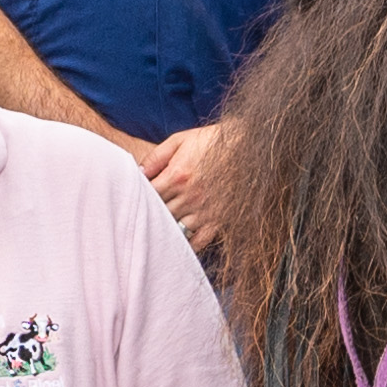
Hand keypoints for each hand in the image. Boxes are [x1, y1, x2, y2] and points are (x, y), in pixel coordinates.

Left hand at [145, 118, 232, 240]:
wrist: (248, 146)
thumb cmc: (212, 141)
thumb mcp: (179, 140)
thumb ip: (155, 157)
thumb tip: (137, 174)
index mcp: (176, 176)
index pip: (147, 196)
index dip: (139, 198)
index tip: (137, 198)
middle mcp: (188, 197)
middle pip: (158, 215)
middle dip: (150, 214)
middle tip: (144, 215)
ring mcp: (203, 211)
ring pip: (174, 230)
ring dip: (165, 230)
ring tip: (159, 229)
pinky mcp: (218, 221)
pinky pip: (197, 242)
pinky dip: (186, 245)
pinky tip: (179, 243)